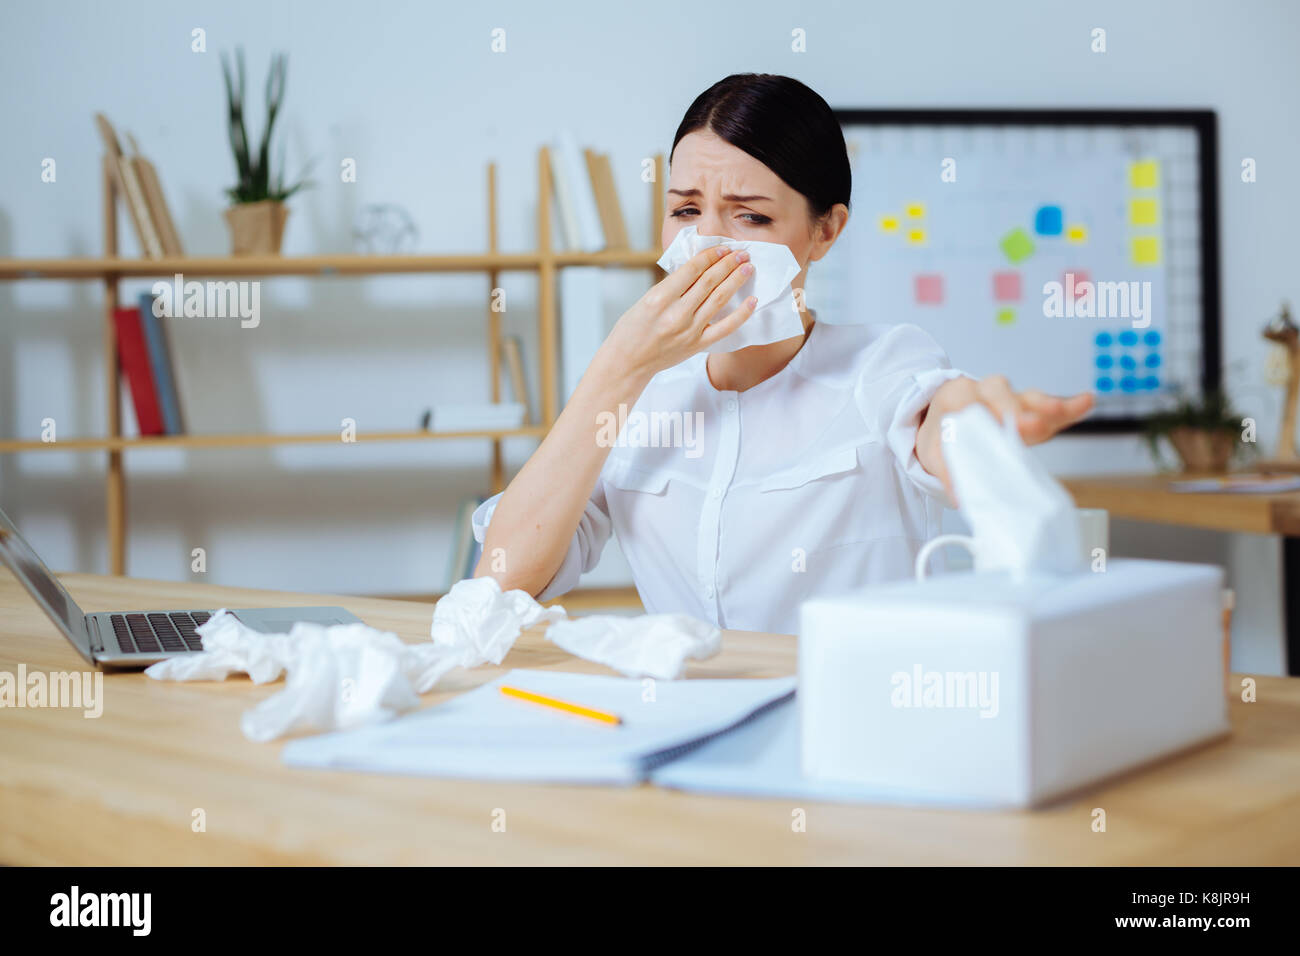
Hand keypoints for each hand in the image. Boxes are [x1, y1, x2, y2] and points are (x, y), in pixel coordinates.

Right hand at [597, 245, 757, 381]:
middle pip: (709, 281)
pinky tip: (752, 302)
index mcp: (659, 297)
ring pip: (719, 299)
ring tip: (747, 268)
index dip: (711, 256)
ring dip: (736, 281)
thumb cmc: (632, 329)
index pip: (692, 269)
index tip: (723, 248)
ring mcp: (689, 330)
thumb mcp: (646, 299)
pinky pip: (725, 328)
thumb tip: (699, 268)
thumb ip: (671, 286)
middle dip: (728, 264)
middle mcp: (676, 313)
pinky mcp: (697, 345)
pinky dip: (741, 314)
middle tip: (742, 253)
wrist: (628, 362)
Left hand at [915, 375, 1094, 502]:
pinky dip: (1066, 406)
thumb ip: (947, 472)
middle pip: (1000, 396)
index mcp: (955, 396)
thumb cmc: (943, 433)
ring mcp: (1009, 397)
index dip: (980, 414)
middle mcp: (983, 390)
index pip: (966, 402)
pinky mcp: (1028, 407)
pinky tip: (1085, 402)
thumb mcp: (933, 451)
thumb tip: (959, 497)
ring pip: (1027, 398)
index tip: (991, 428)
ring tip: (1059, 412)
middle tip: (1027, 426)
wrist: (947, 419)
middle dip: (1014, 411)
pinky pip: (1048, 405)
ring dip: (1044, 406)